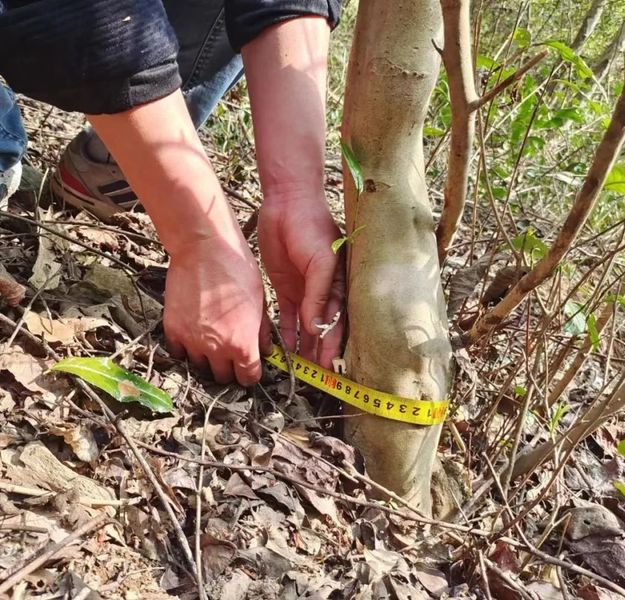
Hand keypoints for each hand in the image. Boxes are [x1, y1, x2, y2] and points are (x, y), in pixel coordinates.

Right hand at [164, 234, 270, 385]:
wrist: (204, 248)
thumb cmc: (237, 269)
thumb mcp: (260, 301)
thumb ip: (262, 331)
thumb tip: (265, 349)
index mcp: (243, 344)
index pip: (248, 378)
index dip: (250, 374)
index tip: (248, 367)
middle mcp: (217, 349)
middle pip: (223, 377)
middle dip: (230, 369)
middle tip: (230, 354)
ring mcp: (192, 341)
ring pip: (200, 367)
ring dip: (207, 359)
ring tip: (212, 342)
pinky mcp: (173, 330)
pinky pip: (178, 353)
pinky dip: (186, 349)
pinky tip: (194, 336)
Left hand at [258, 192, 344, 367]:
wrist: (287, 203)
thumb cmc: (312, 227)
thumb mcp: (321, 260)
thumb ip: (318, 294)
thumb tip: (314, 327)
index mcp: (340, 286)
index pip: (339, 323)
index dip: (333, 346)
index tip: (329, 368)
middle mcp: (325, 293)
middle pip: (323, 330)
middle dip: (319, 353)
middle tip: (314, 377)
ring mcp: (305, 292)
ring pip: (305, 328)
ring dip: (302, 348)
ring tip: (299, 371)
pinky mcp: (286, 289)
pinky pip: (286, 318)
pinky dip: (286, 334)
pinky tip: (284, 352)